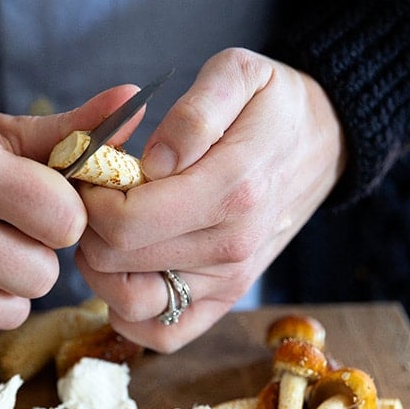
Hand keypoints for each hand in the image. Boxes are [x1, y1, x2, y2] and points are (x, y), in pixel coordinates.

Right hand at [0, 85, 139, 352]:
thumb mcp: (2, 133)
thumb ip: (72, 127)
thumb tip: (136, 98)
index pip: (65, 221)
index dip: (64, 216)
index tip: (42, 206)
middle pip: (42, 276)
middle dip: (36, 256)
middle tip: (6, 233)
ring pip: (14, 312)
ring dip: (8, 289)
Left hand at [75, 48, 346, 351]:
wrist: (323, 143)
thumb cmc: (272, 105)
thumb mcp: (239, 73)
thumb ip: (194, 114)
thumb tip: (152, 163)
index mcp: (231, 189)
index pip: (124, 221)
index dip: (87, 197)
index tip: (91, 170)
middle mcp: (231, 246)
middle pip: (115, 262)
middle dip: (86, 226)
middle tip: (94, 195)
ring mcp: (229, 281)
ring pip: (129, 304)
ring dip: (99, 270)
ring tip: (107, 229)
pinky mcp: (225, 301)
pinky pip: (162, 335)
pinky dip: (130, 313)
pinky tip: (127, 270)